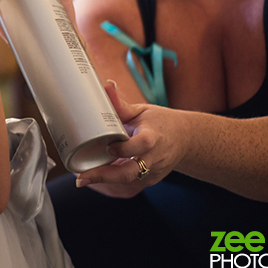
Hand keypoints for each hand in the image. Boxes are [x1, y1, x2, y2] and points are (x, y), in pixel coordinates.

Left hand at [75, 81, 184, 196]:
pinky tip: (95, 176)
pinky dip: (111, 179)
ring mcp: (152, 172)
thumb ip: (122, 105)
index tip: (109, 147)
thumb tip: (106, 85)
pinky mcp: (148, 180)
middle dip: (105, 176)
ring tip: (82, 179)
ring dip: (103, 180)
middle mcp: (153, 158)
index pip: (142, 144)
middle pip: (130, 172)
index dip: (125, 148)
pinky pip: (128, 181)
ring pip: (127, 180)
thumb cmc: (160, 123)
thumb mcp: (142, 111)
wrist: (185, 140)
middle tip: (82, 178)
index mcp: (153, 137)